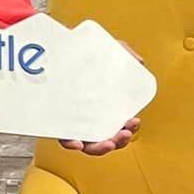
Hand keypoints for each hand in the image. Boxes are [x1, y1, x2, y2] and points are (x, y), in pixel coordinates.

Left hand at [61, 41, 144, 155]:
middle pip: (106, 139)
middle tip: (126, 133)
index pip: (117, 126)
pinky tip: (78, 143)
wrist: (55, 46)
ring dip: (101, 148)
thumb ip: (124, 55)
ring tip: (108, 143)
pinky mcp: (54, 121)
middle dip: (119, 142)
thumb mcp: (105, 52)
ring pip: (88, 144)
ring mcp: (72, 121)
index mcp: (101, 108)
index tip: (134, 120)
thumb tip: (140, 62)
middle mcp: (87, 117)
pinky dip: (72, 144)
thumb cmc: (80, 53)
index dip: (128, 129)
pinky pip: (63, 138)